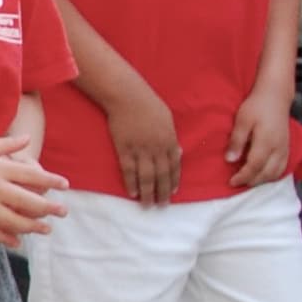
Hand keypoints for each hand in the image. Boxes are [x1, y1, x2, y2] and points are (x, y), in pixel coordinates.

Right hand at [0, 131, 69, 246]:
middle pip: (27, 201)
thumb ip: (6, 145)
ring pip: (14, 221)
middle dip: (49, 208)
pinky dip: (7, 238)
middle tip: (64, 211)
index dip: (50, 180)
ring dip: (33, 227)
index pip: (30, 175)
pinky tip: (19, 241)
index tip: (65, 185)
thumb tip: (28, 138)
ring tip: (47, 229)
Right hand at [101, 81, 184, 205]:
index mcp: (169, 140)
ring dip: (147, 192)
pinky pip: (128, 170)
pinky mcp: (124, 149)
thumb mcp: (167, 120)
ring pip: (146, 176)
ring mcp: (140, 150)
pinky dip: (131, 183)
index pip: (174, 166)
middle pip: (161, 175)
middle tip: (162, 205)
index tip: (173, 192)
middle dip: (163, 192)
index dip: (174, 181)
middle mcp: (157, 148)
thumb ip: (172, 138)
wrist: (127, 96)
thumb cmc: (149, 104)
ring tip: (147, 204)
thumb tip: (176, 153)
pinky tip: (132, 193)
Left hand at [226, 88, 294, 189]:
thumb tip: (230, 160)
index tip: (231, 182)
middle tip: (238, 183)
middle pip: (266, 173)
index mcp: (266, 142)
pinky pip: (282, 167)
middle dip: (252, 181)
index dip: (242, 177)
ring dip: (262, 180)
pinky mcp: (288, 147)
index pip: (254, 166)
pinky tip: (263, 175)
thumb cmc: (256, 106)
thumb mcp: (242, 120)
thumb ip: (237, 141)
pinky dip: (272, 175)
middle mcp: (278, 148)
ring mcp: (285, 149)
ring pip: (276, 173)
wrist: (276, 95)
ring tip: (249, 180)